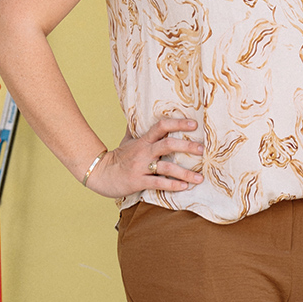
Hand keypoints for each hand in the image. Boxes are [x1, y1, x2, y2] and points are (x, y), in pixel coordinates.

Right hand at [85, 117, 204, 197]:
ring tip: (199, 178)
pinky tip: (184, 187)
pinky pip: (158, 183)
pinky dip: (172, 185)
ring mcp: (141, 167)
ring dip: (185, 173)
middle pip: (167, 144)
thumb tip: (139, 113)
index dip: (178, 124)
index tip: (194, 124)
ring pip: (166, 167)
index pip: (161, 126)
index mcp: (143, 140)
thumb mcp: (127, 140)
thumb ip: (136, 129)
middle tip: (202, 149)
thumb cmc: (117, 157)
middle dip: (187, 146)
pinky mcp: (138, 181)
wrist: (100, 174)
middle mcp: (144, 151)